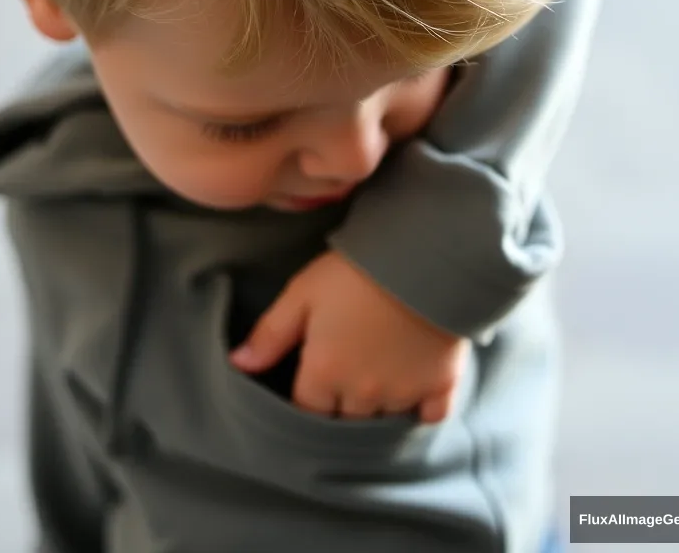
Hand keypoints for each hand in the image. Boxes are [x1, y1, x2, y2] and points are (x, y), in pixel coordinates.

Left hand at [229, 251, 469, 422]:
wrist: (421, 256)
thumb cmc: (354, 272)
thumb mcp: (301, 294)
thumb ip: (270, 333)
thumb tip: (237, 364)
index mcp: (326, 374)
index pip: (306, 414)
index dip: (303, 404)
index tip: (305, 390)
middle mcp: (363, 395)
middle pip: (344, 423)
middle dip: (338, 410)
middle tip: (339, 383)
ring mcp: (404, 393)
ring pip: (384, 422)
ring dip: (375, 411)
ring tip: (373, 386)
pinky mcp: (440, 384)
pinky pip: (428, 418)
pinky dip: (419, 414)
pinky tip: (413, 398)